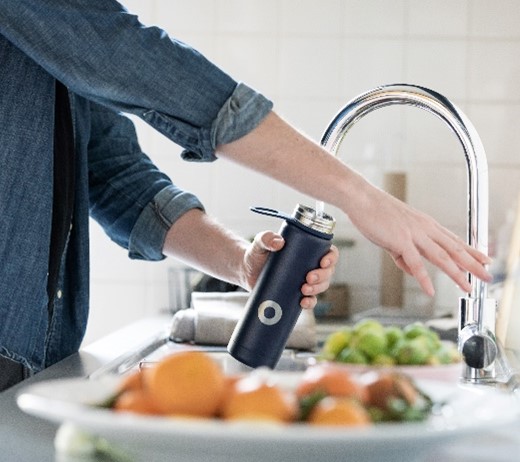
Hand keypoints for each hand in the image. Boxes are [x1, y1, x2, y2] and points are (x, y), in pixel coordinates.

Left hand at [243, 231, 338, 309]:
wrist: (247, 271)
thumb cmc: (257, 253)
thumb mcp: (260, 243)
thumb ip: (266, 238)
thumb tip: (278, 242)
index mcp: (308, 250)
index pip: (329, 252)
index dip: (331, 258)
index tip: (323, 262)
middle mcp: (310, 265)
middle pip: (328, 272)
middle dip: (322, 276)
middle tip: (308, 278)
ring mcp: (305, 281)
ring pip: (322, 286)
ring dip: (317, 289)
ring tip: (304, 290)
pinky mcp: (297, 294)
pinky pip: (310, 300)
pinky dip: (310, 303)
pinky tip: (303, 302)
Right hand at [343, 177, 492, 295]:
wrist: (362, 199)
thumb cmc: (375, 213)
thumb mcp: (393, 235)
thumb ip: (403, 254)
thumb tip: (410, 270)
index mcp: (425, 225)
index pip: (453, 240)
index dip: (471, 251)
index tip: (484, 259)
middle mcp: (425, 228)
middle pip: (454, 249)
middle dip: (473, 264)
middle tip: (488, 276)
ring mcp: (414, 234)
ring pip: (441, 257)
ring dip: (456, 274)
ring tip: (467, 287)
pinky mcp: (400, 240)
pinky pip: (415, 263)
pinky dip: (423, 278)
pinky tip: (430, 290)